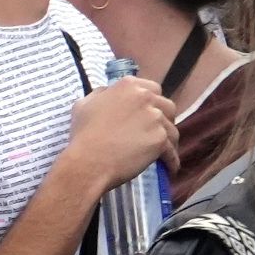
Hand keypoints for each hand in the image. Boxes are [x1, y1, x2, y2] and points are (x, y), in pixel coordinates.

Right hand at [58, 77, 175, 200]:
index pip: (151, 88)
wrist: (88, 161)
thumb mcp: (83, 104)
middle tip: (156, 131)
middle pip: (167, 106)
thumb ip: (100, 94)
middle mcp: (145, 98)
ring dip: (169, 140)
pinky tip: (169, 167)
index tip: (147, 113)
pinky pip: (171, 151)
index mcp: (128, 86)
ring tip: (164, 152)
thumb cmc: (83, 134)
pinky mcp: (160, 139)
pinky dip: (171, 160)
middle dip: (164, 118)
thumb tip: (108, 93)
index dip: (151, 102)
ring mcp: (155, 118)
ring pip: (171, 129)